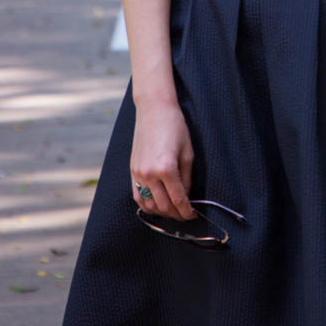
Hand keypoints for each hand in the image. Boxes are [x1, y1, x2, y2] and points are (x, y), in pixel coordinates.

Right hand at [130, 102, 196, 220]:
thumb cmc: (175, 127)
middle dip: (176, 214)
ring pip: (149, 205)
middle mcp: (149, 174)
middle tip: (185, 215)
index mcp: (166, 168)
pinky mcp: (132, 171)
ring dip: (162, 212)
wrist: (154, 110)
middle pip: (164, 206)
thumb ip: (187, 178)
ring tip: (173, 211)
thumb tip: (186, 197)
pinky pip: (137, 197)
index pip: (178, 199)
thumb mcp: (187, 152)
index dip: (187, 211)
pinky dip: (147, 205)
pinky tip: (157, 205)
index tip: (193, 215)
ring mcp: (138, 173)